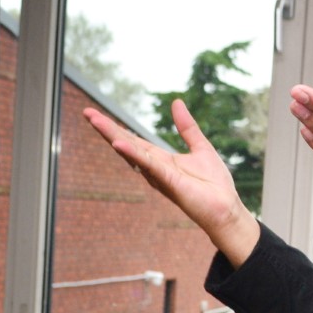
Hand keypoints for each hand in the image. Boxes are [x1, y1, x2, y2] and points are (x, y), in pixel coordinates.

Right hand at [83, 100, 261, 266]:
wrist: (226, 209)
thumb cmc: (214, 185)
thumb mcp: (201, 147)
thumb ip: (187, 127)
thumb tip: (177, 102)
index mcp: (161, 159)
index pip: (133, 140)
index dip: (115, 127)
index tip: (95, 114)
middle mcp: (155, 167)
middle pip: (126, 144)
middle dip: (106, 129)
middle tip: (86, 113)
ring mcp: (159, 175)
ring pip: (132, 152)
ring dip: (114, 136)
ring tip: (95, 121)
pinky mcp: (169, 181)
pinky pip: (149, 164)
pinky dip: (134, 153)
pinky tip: (119, 143)